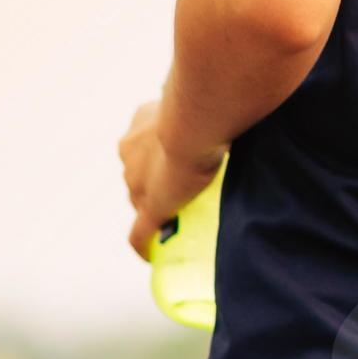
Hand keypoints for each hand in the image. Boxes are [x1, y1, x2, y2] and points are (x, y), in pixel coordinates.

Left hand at [121, 100, 224, 260]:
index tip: (173, 163)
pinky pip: (138, 235)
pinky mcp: (149, 208)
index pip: (140, 150)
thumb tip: (227, 113)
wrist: (195, 120)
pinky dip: (143, 245)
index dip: (155, 160)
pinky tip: (150, 255)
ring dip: (155, 209)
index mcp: (138, 129)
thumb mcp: (198, 103)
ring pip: (140, 201)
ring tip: (176, 219)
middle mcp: (129, 154)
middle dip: (154, 184)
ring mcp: (137, 183)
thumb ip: (201, 111)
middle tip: (181, 192)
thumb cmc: (204, 104)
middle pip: (138, 177)